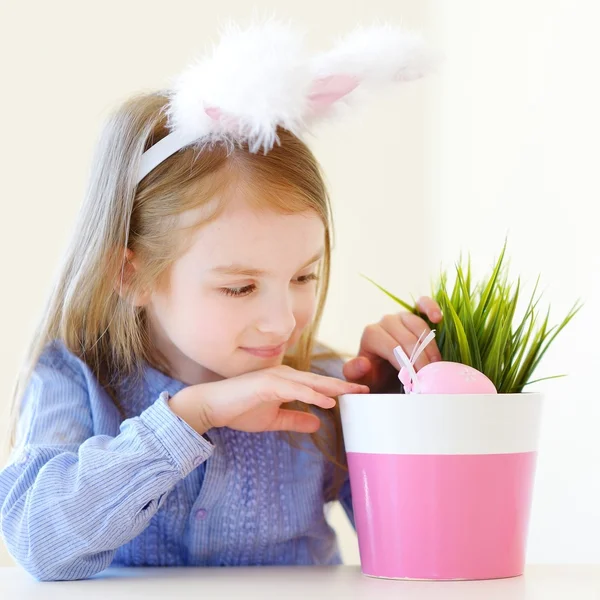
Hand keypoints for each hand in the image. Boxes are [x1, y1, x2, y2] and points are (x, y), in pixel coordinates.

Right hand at [168, 365, 368, 434]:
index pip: (317, 385)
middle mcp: (283, 376)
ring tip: (352, 395)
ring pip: (309, 382)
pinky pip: (292, 389)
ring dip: (331, 388)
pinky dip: (310, 394)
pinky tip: (325, 401)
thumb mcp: (273, 419)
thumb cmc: (239, 410)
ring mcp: (274, 378)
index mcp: (286, 382)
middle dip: (342, 386)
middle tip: (366, 390)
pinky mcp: (265, 384)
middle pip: (319, 380)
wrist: (211, 407)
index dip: (338, 390)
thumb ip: (294, 419)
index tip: (359, 394)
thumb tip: (317, 422)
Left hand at [343, 296, 442, 392]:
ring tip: (435, 366)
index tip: (416, 382)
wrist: (384, 375)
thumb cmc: (374, 377)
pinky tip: (437, 319)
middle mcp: (385, 321)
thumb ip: (354, 372)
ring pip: (418, 326)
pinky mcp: (415, 314)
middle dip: (419, 360)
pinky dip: (430, 308)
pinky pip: (422, 304)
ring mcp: (401, 316)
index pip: (392, 347)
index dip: (406, 364)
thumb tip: (364, 363)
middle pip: (407, 338)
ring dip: (430, 347)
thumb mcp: (361, 379)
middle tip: (428, 378)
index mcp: (371, 334)